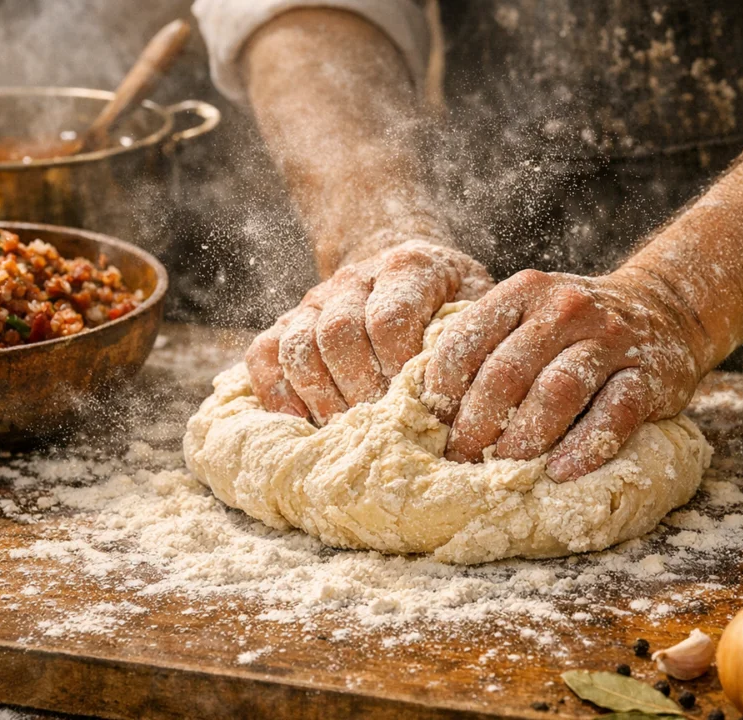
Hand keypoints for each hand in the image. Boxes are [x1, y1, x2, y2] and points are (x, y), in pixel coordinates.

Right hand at [245, 241, 492, 424]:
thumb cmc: (452, 300)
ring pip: (300, 346)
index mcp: (408, 267)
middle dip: (360, 391)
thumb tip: (473, 397)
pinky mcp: (287, 322)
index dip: (398, 369)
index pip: (390, 320)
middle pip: (340, 334)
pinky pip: (264, 355)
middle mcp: (355, 277)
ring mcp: (316, 300)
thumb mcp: (478, 303)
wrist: (406, 266)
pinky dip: (277, 394)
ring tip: (348, 434)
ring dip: (322, 398)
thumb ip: (475, 338)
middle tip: (383, 431)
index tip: (418, 405)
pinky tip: (301, 425)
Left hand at [422, 269, 706, 480]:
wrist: (665, 309)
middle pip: (506, 373)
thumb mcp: (529, 315)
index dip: (441, 391)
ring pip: (556, 393)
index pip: (465, 340)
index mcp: (525, 292)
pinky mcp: (648, 376)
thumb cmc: (573, 327)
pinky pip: (613, 416)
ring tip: (503, 470)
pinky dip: (584, 448)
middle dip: (476, 425)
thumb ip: (486, 345)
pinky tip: (559, 471)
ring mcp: (610, 341)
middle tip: (461, 461)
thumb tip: (426, 405)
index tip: (431, 427)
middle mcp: (566, 308)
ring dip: (523, 439)